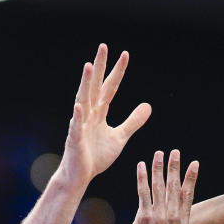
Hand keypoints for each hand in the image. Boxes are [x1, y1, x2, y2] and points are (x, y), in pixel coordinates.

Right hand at [56, 44, 151, 188]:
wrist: (80, 176)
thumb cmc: (96, 156)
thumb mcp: (119, 137)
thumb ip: (133, 121)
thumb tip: (148, 106)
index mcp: (99, 113)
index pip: (110, 88)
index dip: (117, 72)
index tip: (125, 54)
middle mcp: (89, 114)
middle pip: (95, 86)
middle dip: (100, 67)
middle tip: (103, 46)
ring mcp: (80, 126)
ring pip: (83, 100)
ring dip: (86, 84)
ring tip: (89, 66)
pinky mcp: (75, 141)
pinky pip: (76, 127)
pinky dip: (78, 117)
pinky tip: (79, 105)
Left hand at [119, 150, 198, 223]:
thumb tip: (179, 223)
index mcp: (183, 222)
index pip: (188, 194)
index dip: (191, 178)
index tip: (194, 164)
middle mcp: (173, 216)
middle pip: (175, 186)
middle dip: (175, 167)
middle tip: (175, 152)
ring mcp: (159, 216)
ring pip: (160, 186)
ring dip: (159, 167)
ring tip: (159, 153)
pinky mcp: (144, 217)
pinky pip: (143, 192)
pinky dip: (142, 178)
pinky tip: (140, 166)